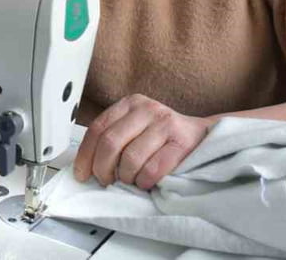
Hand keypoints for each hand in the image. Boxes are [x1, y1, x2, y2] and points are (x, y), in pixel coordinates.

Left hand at [73, 93, 211, 190]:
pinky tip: (147, 181)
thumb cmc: (162, 137)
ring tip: (131, 179)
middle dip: (103, 169)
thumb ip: (114, 138)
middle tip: (106, 181)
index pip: (98, 128)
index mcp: (130, 103)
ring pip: (130, 159)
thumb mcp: (136, 127)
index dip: (85, 155)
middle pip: (110, 143)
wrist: (204, 135)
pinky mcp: (181, 141)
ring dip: (127, 177)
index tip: (82, 174)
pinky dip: (145, 181)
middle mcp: (147, 108)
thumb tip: (86, 166)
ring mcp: (165, 123)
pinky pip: (152, 169)